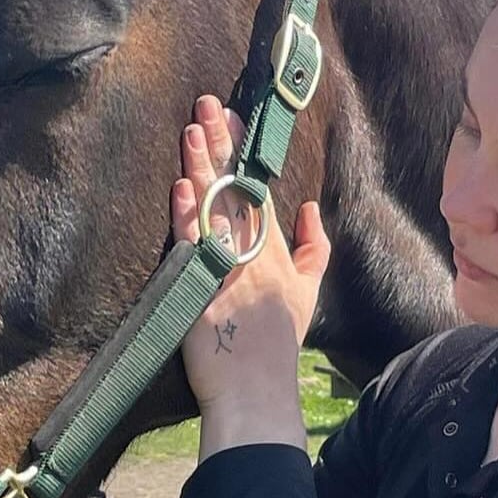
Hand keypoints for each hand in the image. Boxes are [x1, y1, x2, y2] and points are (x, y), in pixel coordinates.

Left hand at [171, 95, 330, 459]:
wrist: (255, 393)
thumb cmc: (277, 349)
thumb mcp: (309, 296)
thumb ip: (315, 250)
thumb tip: (312, 209)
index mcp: (276, 255)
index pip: (259, 191)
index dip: (246, 154)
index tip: (236, 118)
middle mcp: (254, 256)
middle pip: (236, 190)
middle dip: (222, 145)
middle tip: (208, 104)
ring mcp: (228, 271)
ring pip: (215, 210)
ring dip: (202, 167)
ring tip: (192, 129)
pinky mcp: (202, 292)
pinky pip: (194, 246)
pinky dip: (187, 215)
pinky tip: (182, 186)